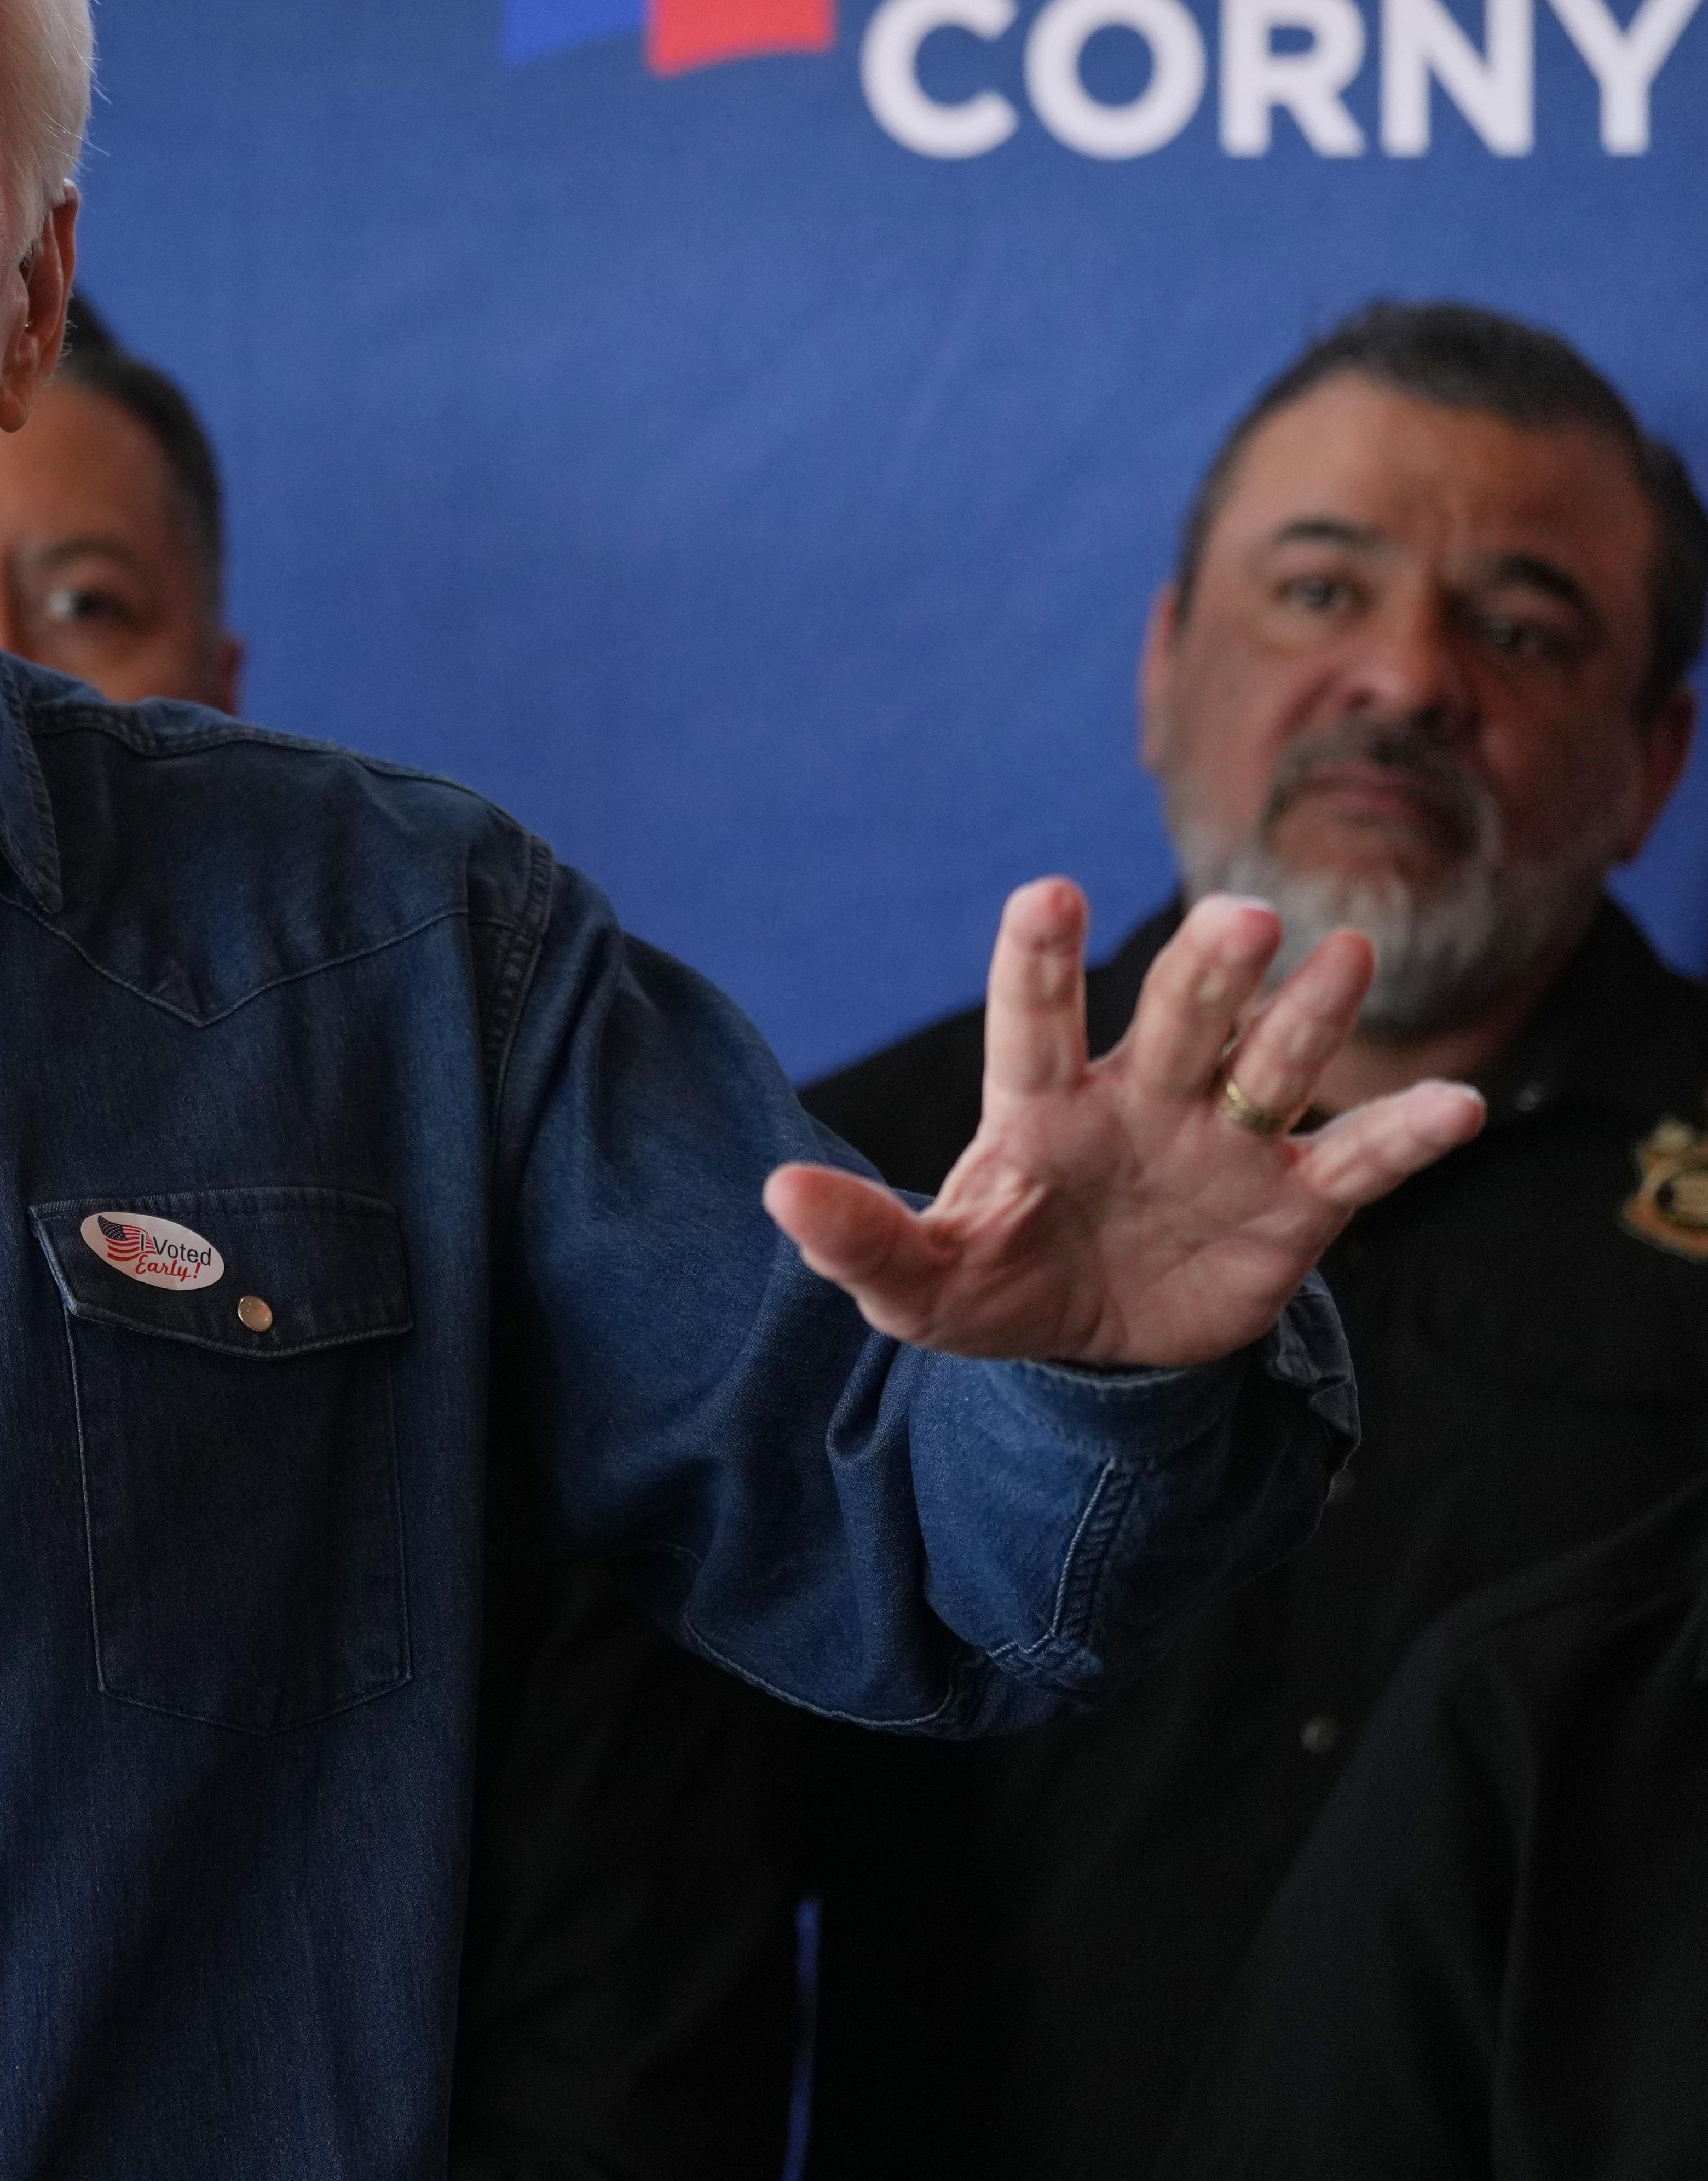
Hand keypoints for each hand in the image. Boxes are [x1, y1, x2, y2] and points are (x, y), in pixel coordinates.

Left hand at [763, 879, 1484, 1369]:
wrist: (1091, 1345)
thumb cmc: (998, 1284)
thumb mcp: (920, 1285)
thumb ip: (859, 1240)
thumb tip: (778, 1191)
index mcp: (1041, 1109)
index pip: (1033, 1022)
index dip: (1041, 960)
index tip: (1047, 892)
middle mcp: (1142, 1099)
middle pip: (1178, 1019)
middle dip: (1207, 972)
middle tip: (1239, 919)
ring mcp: (1226, 1143)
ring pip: (1274, 1063)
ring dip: (1311, 1016)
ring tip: (1346, 957)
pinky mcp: (1296, 1203)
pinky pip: (1361, 1161)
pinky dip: (1409, 1134)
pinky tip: (1459, 1106)